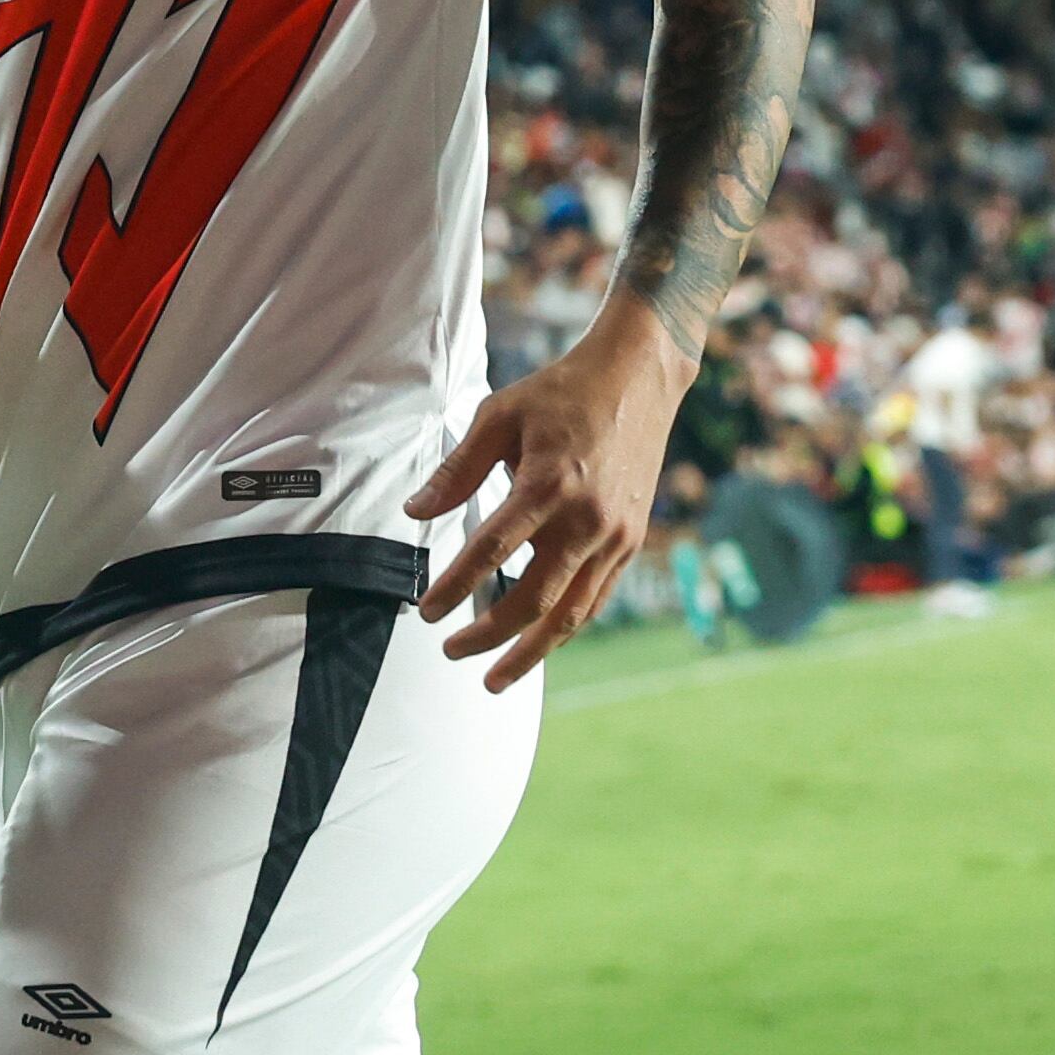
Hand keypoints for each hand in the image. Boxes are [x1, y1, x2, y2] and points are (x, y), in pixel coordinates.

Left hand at [405, 322, 689, 690]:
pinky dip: (566, 626)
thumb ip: (457, 470)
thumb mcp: (499, 415)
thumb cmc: (562, 392)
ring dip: (530, 651)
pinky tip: (540, 642)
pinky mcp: (631, 540)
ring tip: (495, 677)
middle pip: (533, 599)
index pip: (491, 552)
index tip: (427, 612)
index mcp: (547, 484)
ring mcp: (615, 534)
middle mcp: (586, 518)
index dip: (456, 588)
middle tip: (450, 651)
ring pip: (571, 613)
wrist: (639, 378)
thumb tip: (415, 512)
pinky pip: (596, 598)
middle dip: (488, 635)